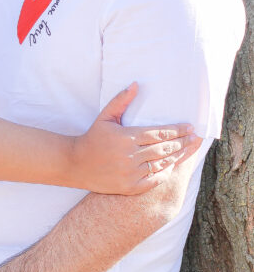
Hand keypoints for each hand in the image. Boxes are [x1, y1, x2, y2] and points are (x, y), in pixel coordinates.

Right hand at [70, 82, 199, 194]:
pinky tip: (172, 166)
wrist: (75, 164)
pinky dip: (164, 172)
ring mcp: (131, 173)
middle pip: (164, 148)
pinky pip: (153, 180)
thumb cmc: (92, 138)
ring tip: (189, 150)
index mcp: (127, 137)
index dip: (177, 130)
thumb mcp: (105, 117)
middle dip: (182, 142)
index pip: (159, 133)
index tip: (190, 127)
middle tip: (195, 138)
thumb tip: (136, 84)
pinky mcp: (129, 187)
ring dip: (177, 156)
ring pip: (161, 164)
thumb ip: (121, 100)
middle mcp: (131, 156)